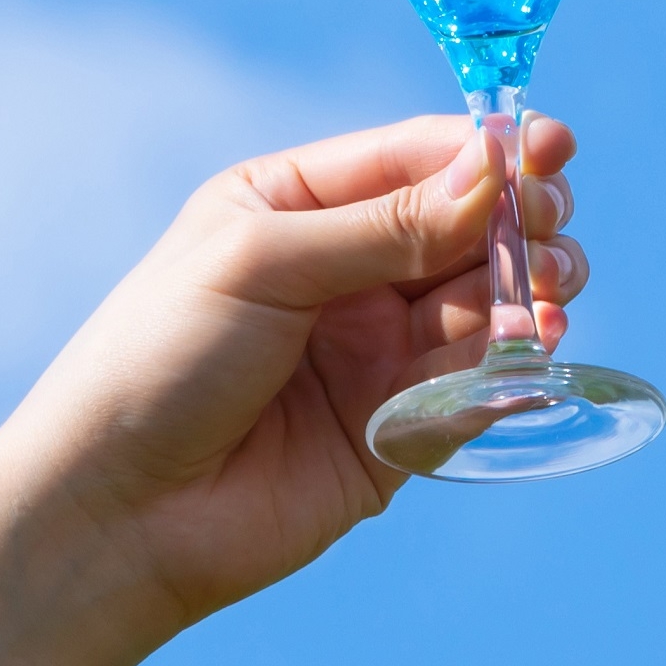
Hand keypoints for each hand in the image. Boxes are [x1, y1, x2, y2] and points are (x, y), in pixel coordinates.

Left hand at [0, 111, 588, 665]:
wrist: (113, 518)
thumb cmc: (155, 364)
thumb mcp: (263, 263)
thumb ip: (386, 225)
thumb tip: (493, 173)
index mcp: (298, 204)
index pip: (413, 157)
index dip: (486, 150)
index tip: (552, 148)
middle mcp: (346, 268)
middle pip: (465, 223)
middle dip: (518, 217)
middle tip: (548, 227)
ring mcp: (375, 345)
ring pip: (485, 297)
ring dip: (530, 284)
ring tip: (547, 290)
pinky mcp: (399, 422)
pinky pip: (478, 380)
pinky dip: (518, 359)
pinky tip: (536, 344)